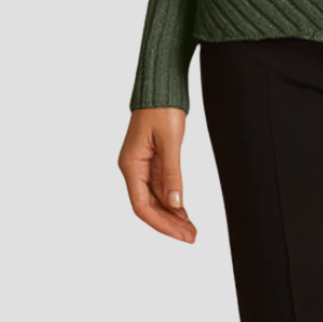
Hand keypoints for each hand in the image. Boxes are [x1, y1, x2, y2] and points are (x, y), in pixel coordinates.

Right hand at [118, 108, 196, 242]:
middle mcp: (133, 168)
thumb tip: (175, 204)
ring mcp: (142, 164)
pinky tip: (184, 210)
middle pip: (148, 205)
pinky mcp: (152, 159)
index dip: (161, 223)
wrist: (160, 85)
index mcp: (131, 165)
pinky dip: (172, 199)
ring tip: (191, 228)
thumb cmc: (161, 107)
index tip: (181, 234)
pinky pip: (159, 186)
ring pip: (155, 198)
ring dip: (172, 214)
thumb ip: (172, 173)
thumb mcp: (170, 140)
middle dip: (169, 223)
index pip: (142, 206)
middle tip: (191, 236)